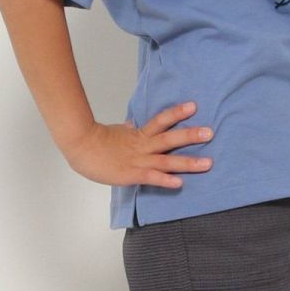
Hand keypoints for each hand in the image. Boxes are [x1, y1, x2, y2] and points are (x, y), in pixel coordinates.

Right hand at [64, 101, 213, 189]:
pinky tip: (180, 183)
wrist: (79, 146)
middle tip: (210, 132)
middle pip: (170, 139)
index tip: (194, 107)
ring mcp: (138, 160)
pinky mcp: (131, 174)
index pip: (161, 121)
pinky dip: (166, 180)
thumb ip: (127, 130)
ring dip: (188, 162)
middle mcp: (142, 146)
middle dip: (191, 136)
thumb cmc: (94, 140)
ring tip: (207, 163)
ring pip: (167, 160)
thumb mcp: (115, 132)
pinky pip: (151, 177)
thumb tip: (131, 124)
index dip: (177, 114)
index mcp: (138, 135)